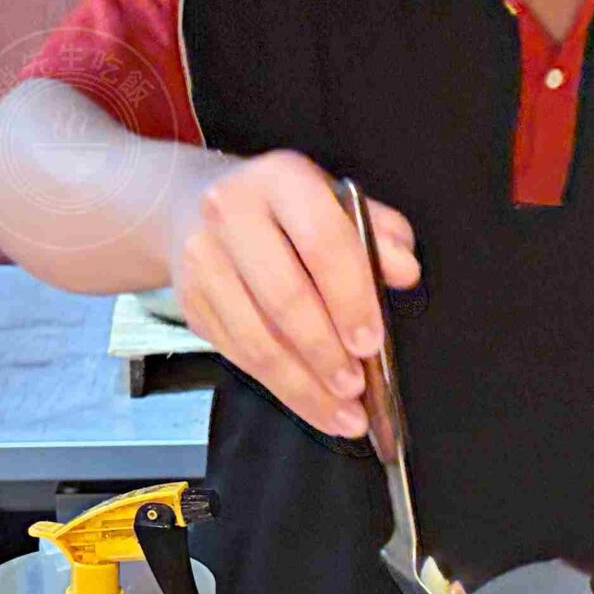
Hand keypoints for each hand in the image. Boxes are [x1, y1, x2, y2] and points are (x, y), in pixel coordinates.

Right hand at [164, 150, 419, 438]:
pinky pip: (239, 355)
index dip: (351, 298)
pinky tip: (311, 404)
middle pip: (284, 298)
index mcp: (280, 180)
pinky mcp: (191, 303)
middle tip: (356, 386)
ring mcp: (203, 261)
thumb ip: (376, 232)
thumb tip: (403, 271)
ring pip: (257, 338)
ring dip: (303, 385)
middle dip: (326, 352)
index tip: (371, 342)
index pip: (323, 243)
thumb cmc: (281, 210)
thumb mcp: (333, 200)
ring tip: (341, 413)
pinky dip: (279, 388)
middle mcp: (232, 215)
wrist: (190, 203)